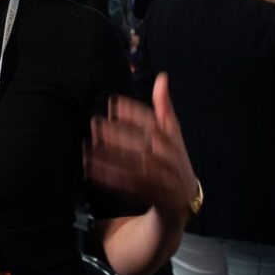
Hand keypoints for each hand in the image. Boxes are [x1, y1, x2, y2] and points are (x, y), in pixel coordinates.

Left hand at [83, 73, 196, 218]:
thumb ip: (164, 106)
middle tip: (97, 122)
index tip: (114, 102)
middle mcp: (169, 159)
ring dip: (110, 155)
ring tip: (89, 144)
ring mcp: (161, 178)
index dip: (134, 112)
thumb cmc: (174, 157)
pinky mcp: (150, 194)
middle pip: (144, 144)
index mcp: (173, 140)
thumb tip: (162, 77)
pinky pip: (128, 186)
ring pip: (134, 165)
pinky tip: (91, 168)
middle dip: (120, 133)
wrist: (184, 197)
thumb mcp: (173, 131)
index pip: (154, 123)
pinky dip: (109, 177)